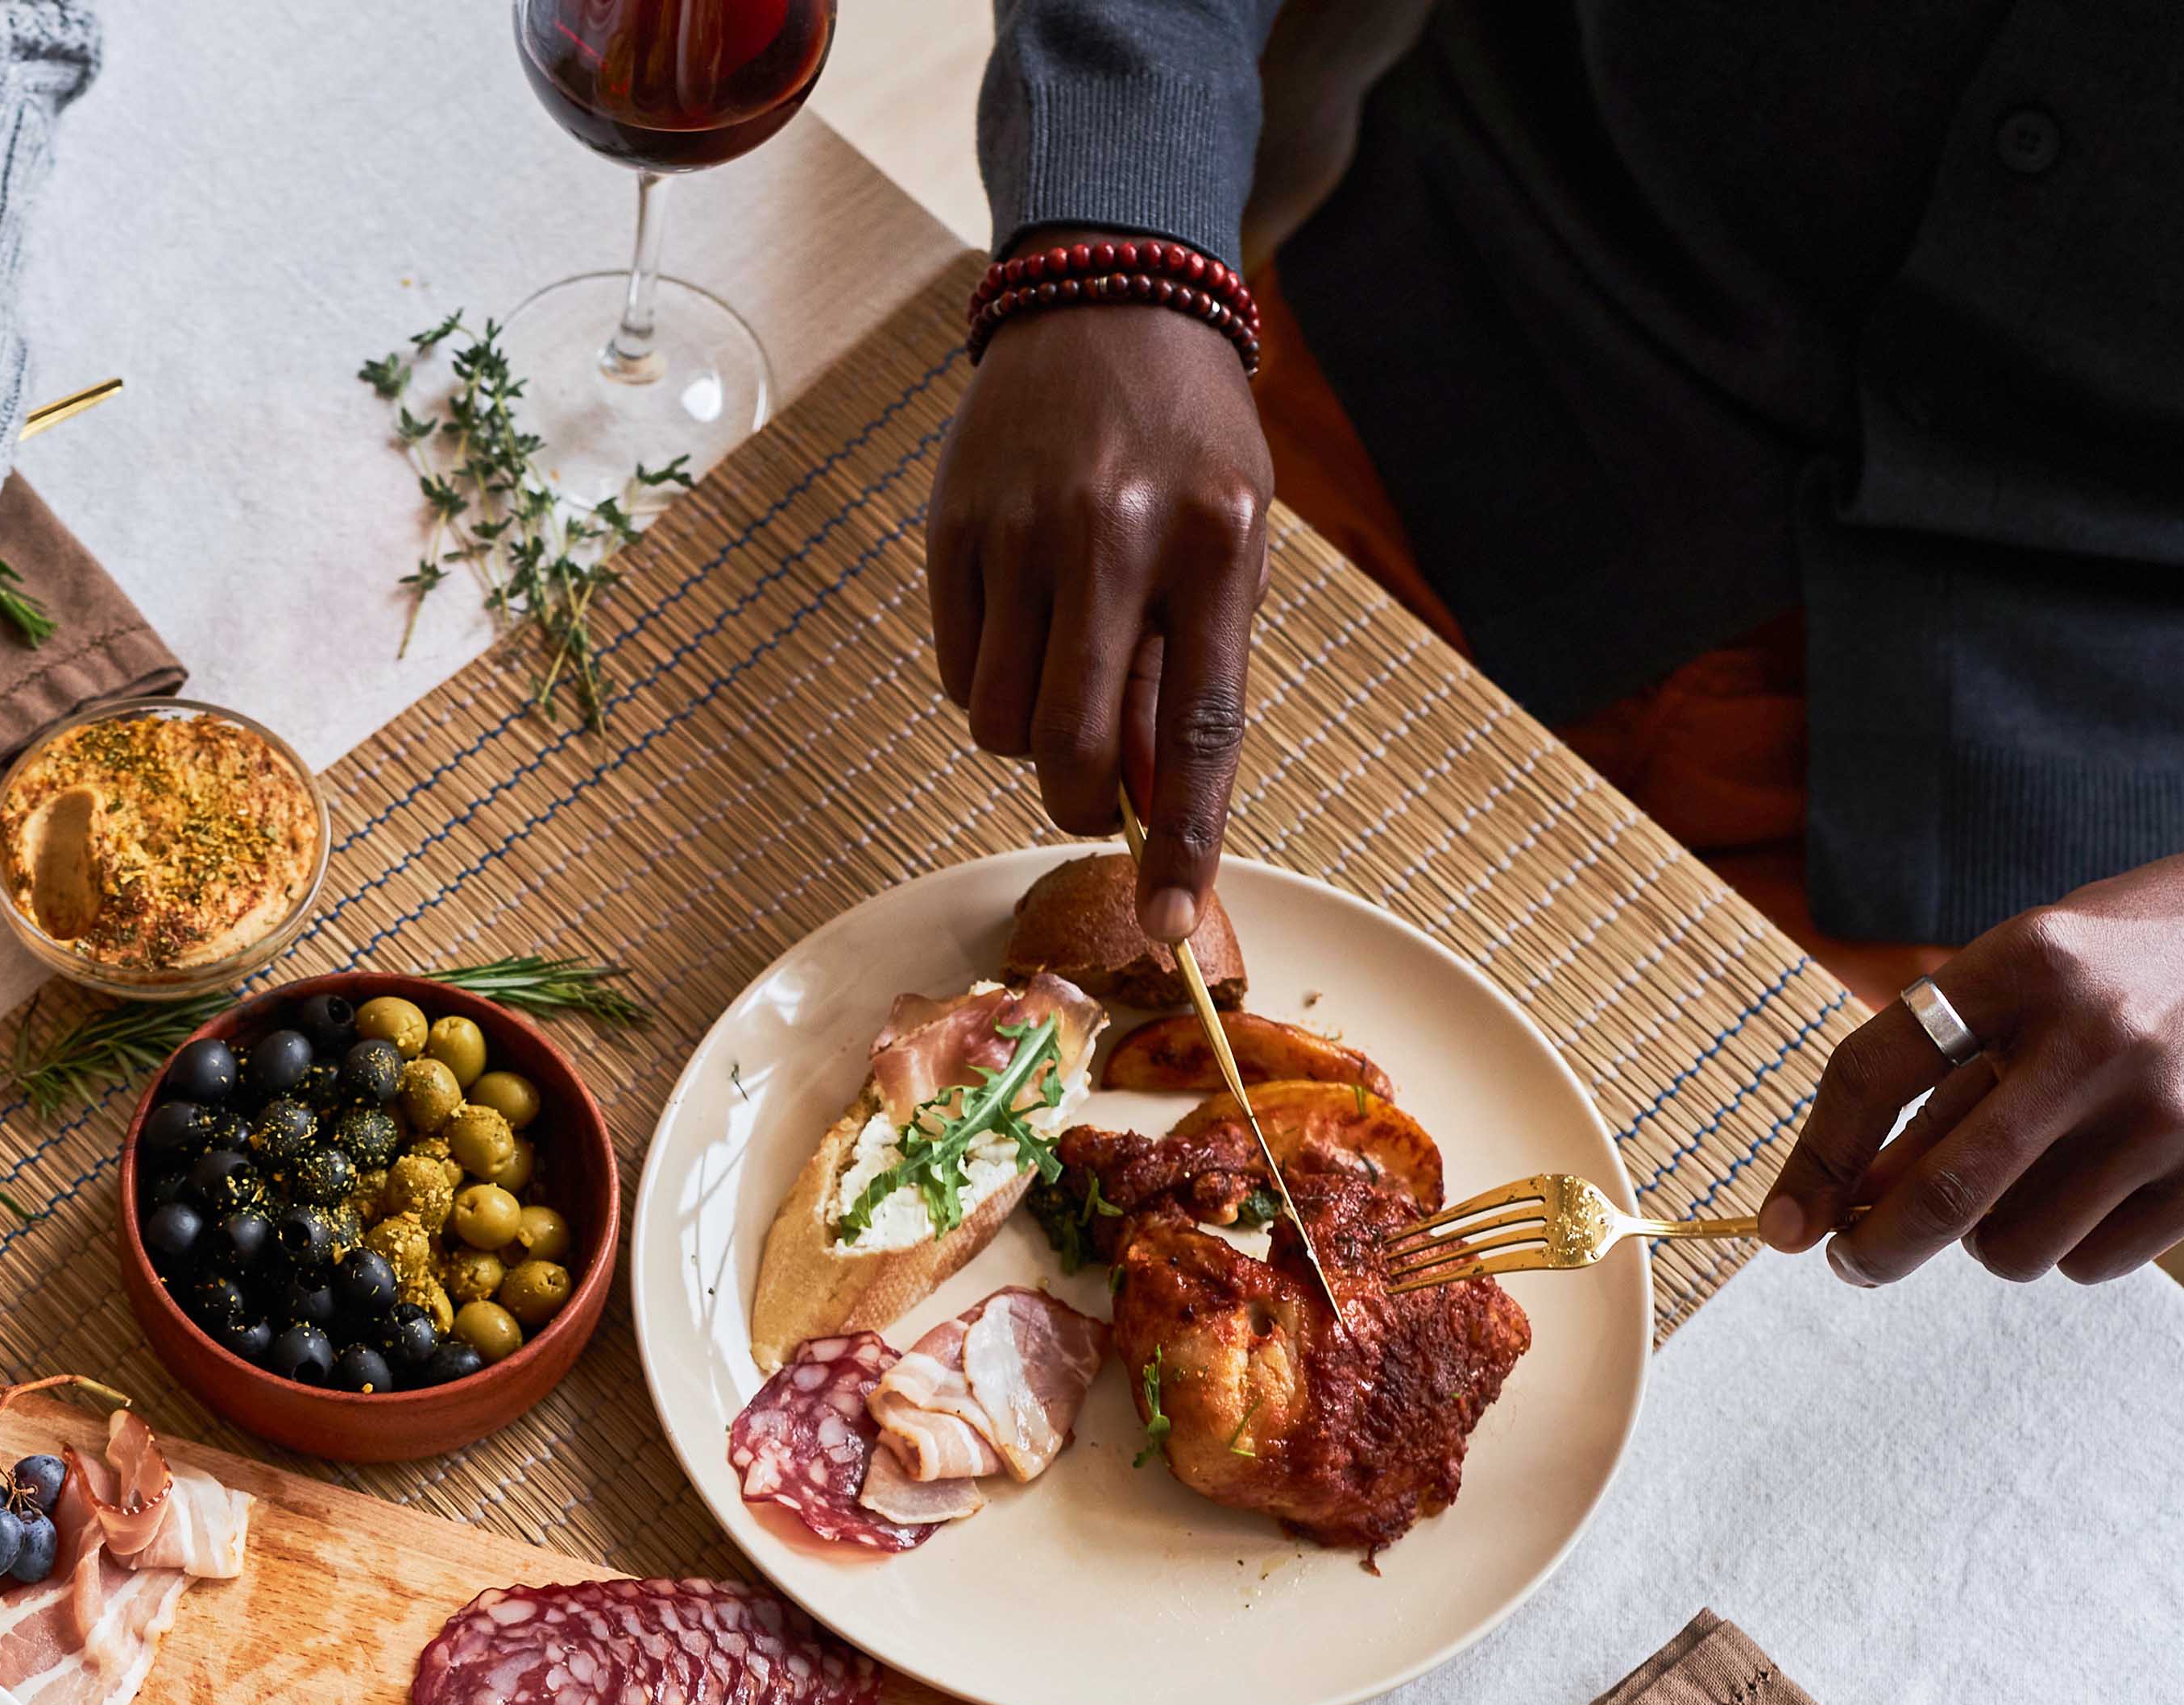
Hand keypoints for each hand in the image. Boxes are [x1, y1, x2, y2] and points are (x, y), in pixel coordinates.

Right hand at [924, 251, 1274, 945]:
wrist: (1106, 301)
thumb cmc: (1184, 442)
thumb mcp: (1228, 539)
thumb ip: (1190, 665)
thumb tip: (1139, 803)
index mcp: (1214, 543)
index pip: (1201, 728)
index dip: (1185, 839)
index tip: (1169, 925)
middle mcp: (1116, 537)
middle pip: (1074, 745)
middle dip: (1078, 805)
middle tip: (1087, 799)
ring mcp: (1026, 531)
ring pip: (1000, 725)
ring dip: (1028, 740)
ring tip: (1058, 673)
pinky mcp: (955, 530)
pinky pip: (957, 675)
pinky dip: (986, 685)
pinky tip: (1017, 623)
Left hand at [1760, 840, 2183, 1282]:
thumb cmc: (2136, 960)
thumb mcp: (2031, 973)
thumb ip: (1943, 1074)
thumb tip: (1844, 1202)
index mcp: (2025, 963)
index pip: (1875, 1072)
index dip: (1812, 1161)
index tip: (1786, 1226)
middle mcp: (2095, 1036)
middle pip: (1941, 1193)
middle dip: (1874, 1249)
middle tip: (1856, 1260)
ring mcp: (2167, 1109)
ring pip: (2011, 1245)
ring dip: (1987, 1237)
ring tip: (2018, 1185)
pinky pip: (2091, 1262)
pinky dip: (2068, 1244)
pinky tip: (2093, 1189)